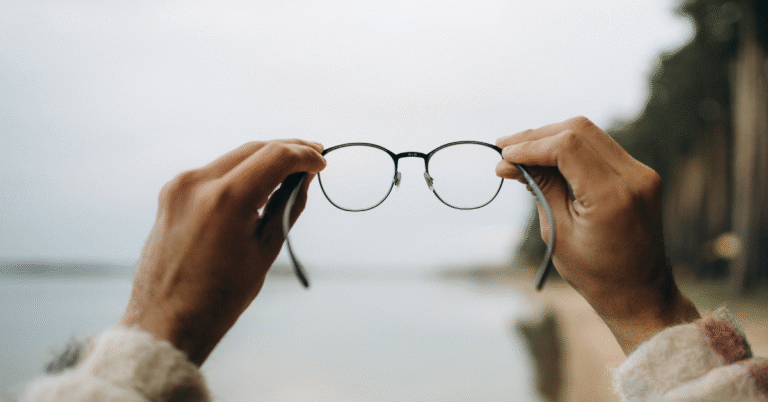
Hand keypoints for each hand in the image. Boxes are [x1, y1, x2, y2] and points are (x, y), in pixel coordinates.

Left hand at [119, 140, 324, 364]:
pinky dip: (240, 171)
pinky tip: (259, 181)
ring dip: (264, 158)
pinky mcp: (171, 193)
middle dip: (287, 150)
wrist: (166, 320)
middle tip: (313, 155)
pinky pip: (214, 171)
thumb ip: (288, 206)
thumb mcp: (265, 250)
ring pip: (234, 156)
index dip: (304, 155)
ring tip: (291, 169)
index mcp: (226, 199)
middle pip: (254, 148)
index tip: (322, 160)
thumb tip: (304, 178)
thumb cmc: (219, 296)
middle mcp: (198, 183)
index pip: (276, 156)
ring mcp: (180, 186)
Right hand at [496, 117, 698, 353]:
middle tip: (505, 149)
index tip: (503, 158)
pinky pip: (599, 147)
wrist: (640, 293)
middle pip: (579, 129)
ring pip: (589, 133)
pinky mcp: (639, 174)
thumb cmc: (596, 273)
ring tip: (520, 155)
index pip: (567, 146)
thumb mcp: (558, 232)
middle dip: (537, 136)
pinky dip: (569, 149)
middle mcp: (634, 177)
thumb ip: (540, 188)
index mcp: (613, 196)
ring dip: (551, 139)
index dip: (530, 145)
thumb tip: (510, 161)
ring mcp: (641, 172)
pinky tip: (545, 161)